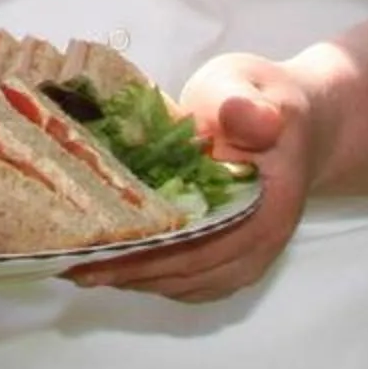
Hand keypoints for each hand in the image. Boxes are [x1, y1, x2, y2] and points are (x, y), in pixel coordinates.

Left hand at [66, 53, 315, 304]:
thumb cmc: (264, 98)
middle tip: (71, 266)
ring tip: (82, 269)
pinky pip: (193, 280)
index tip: (99, 253)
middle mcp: (264, 241)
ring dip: (136, 279)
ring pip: (187, 283)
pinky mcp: (236, 256)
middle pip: (189, 272)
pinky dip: (154, 277)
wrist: (296, 119)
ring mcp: (251, 255)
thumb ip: (243, 103)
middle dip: (129, 272)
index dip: (150, 253)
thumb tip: (250, 119)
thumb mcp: (249, 86)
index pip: (204, 242)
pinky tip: (117, 267)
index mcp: (270, 204)